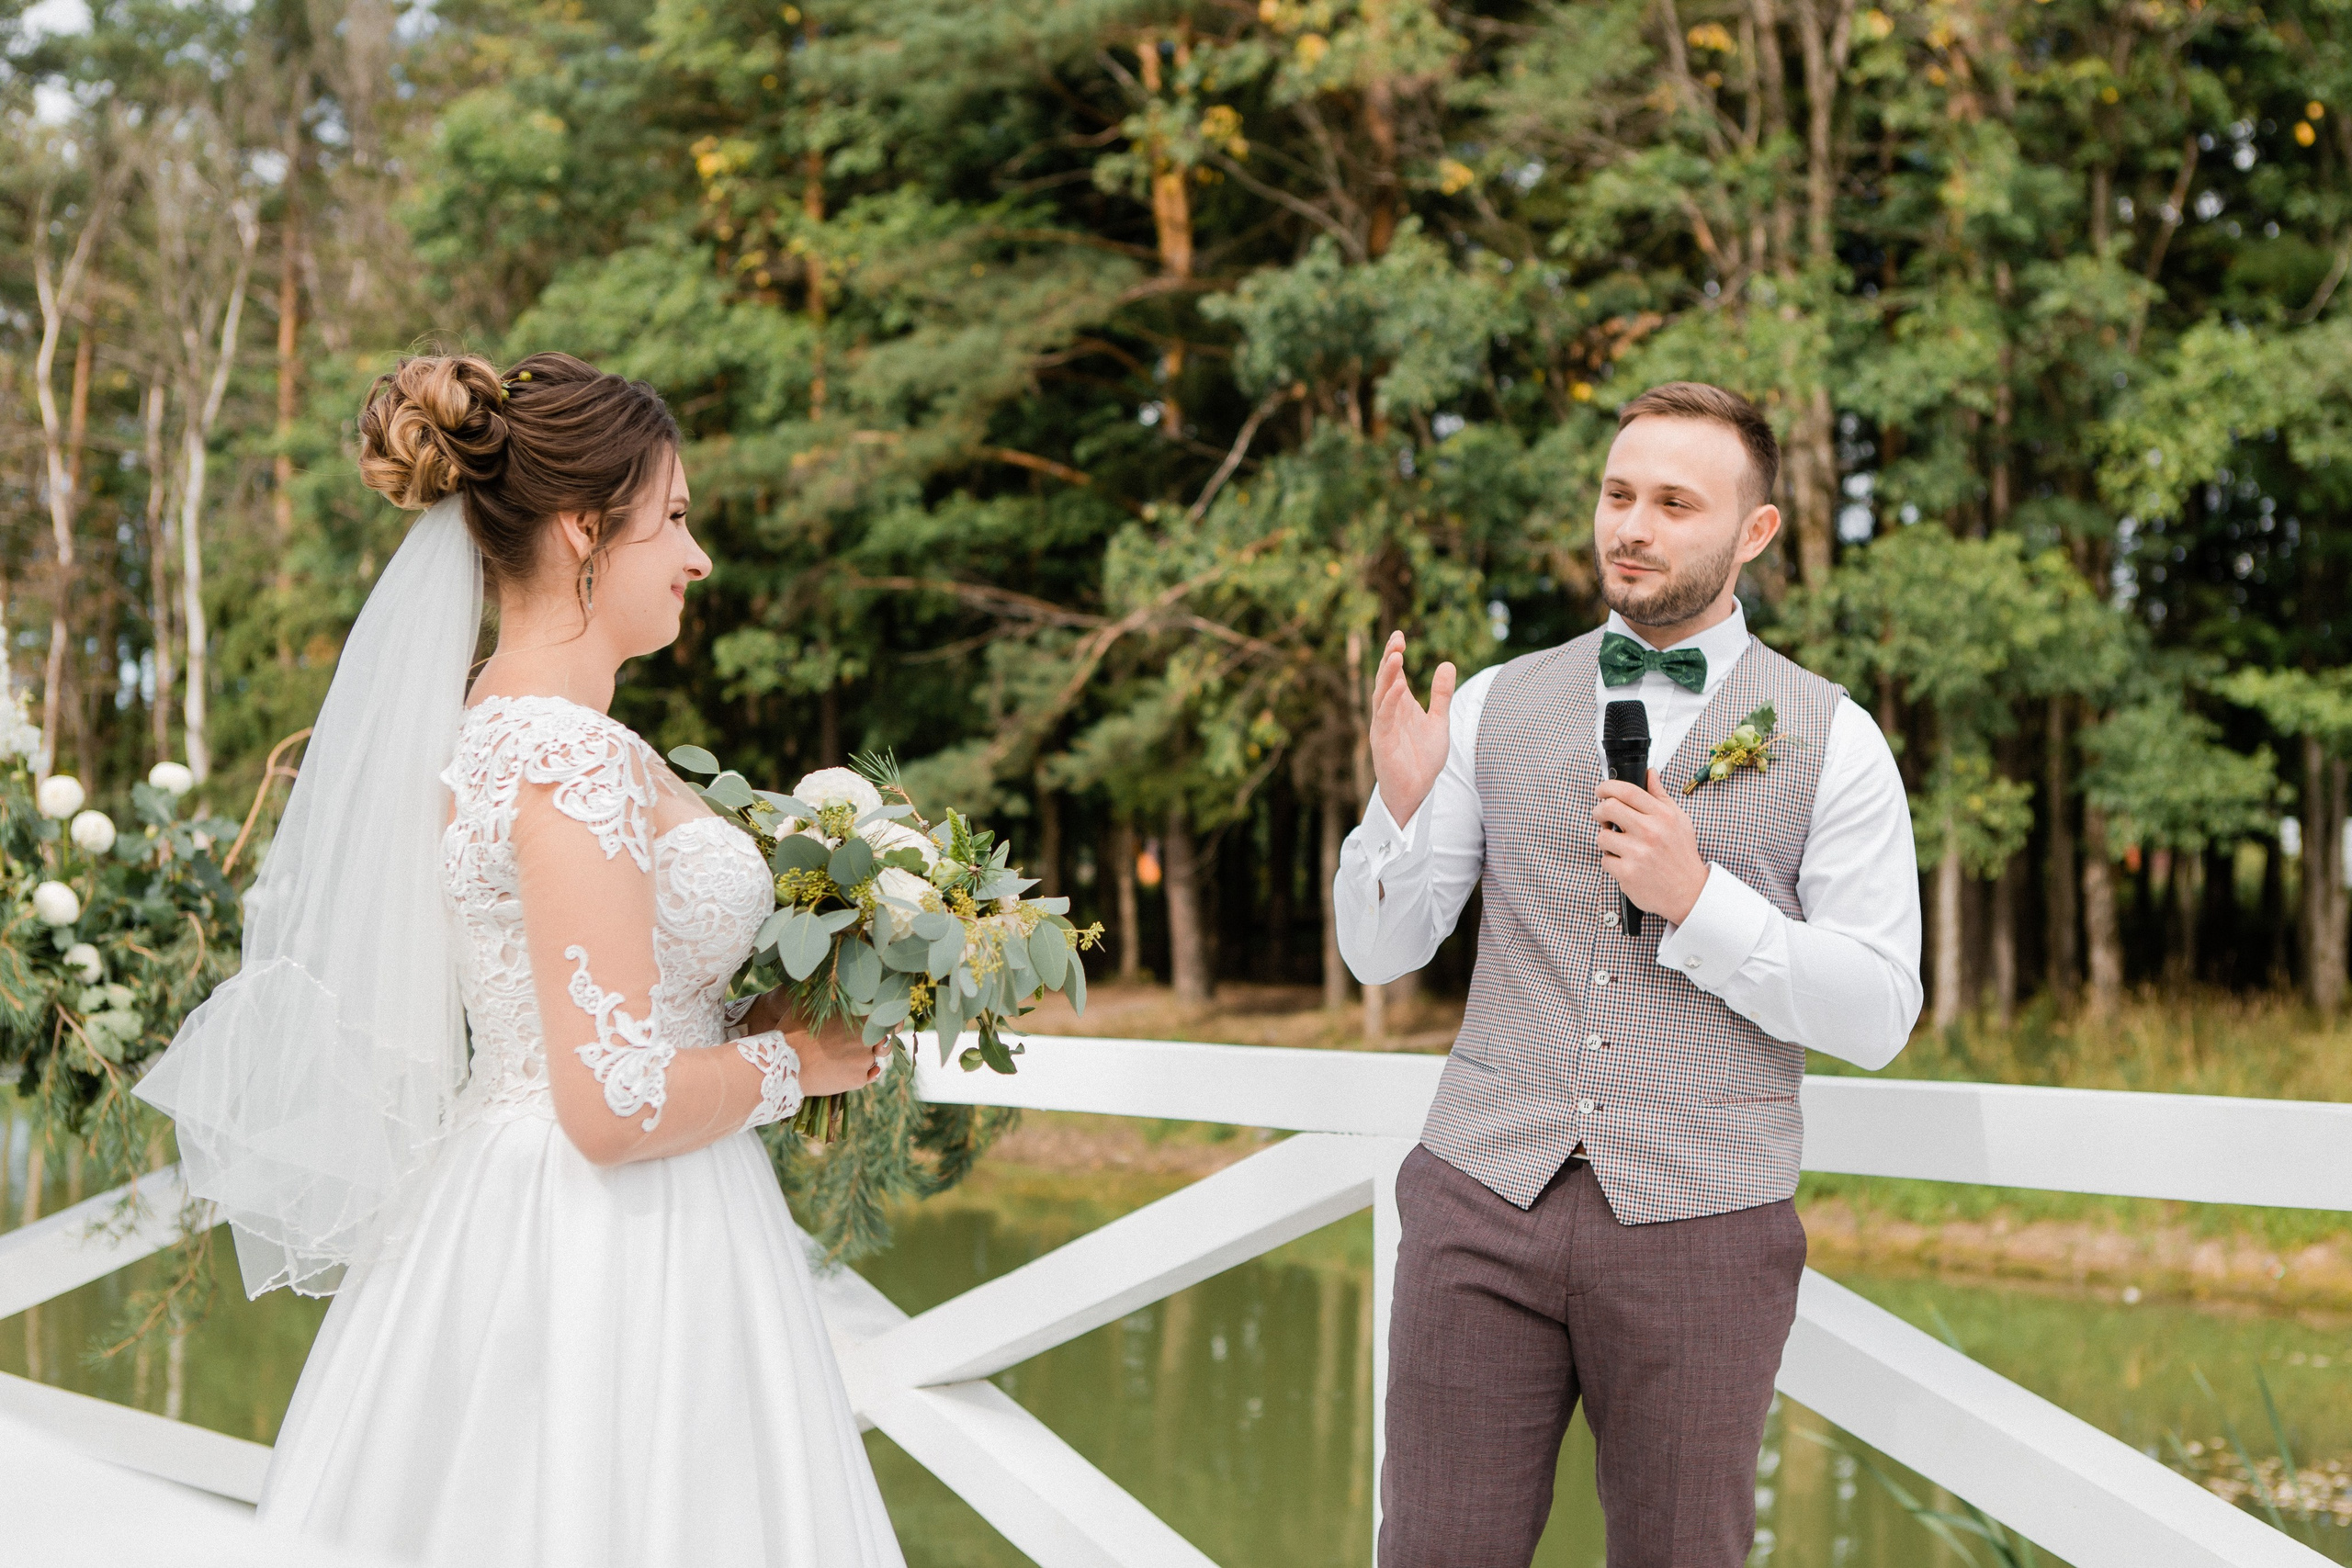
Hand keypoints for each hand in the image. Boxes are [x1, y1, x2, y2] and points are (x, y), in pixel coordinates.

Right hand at [782, 1006, 892, 1096]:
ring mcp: (864, 1060)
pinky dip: (856, 1074)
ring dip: (862, 1058)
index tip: (886, 1024)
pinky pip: (865, 1076)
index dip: (888, 1020)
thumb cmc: (793, 1032)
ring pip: (871, 1058)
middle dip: (876, 1042)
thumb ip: (828, 998)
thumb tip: (833, 985)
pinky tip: (840, 1071)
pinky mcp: (858, 1080)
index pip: (887, 1017)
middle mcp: (868, 1037)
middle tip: (857, 1043)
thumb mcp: (809, 1007)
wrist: (783, 1065)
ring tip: (841, 1058)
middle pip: (883, 1039)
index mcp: (860, 1017)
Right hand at [1369, 630, 1456, 827]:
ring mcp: (1384, 725)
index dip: (1395, 654)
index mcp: (1401, 705)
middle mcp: (1389, 711)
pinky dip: (1390, 701)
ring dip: (1387, 675)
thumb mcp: (1439, 721)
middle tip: (1397, 639)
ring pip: (1381, 694)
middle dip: (1390, 658)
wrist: (1417, 791)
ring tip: (1396, 655)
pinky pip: (1384, 717)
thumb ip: (1442, 695)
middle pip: (1386, 679)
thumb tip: (1447, 664)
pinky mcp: (1383, 740)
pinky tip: (1399, 686)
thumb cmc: (1423, 758)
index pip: (1395, 674)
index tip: (1400, 635)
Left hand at [1592, 769, 1709, 924]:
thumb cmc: (1681, 855)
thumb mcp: (1679, 821)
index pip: (1627, 791)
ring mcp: (1638, 853)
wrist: (1689, 893)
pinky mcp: (1627, 873)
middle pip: (1608, 808)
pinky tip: (1625, 862)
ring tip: (1618, 844)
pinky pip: (1605, 859)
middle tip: (1603, 815)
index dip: (1608, 786)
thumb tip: (1650, 774)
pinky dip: (1611, 861)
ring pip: (1602, 835)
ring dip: (1606, 838)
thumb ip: (1661, 796)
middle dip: (1599, 810)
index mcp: (1663, 816)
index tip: (1602, 790)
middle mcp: (1650, 832)